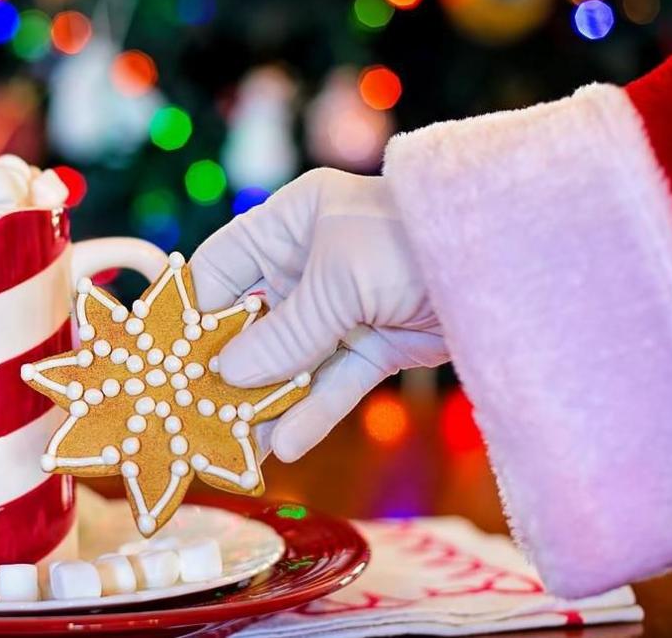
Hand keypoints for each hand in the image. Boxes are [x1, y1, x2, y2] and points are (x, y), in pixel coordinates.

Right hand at [190, 168, 448, 460]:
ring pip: (289, 361)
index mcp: (290, 223)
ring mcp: (342, 307)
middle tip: (191, 414)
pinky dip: (311, 412)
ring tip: (232, 447)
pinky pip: (332, 382)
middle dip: (224, 370)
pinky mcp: (374, 344)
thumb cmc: (413, 241)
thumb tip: (226, 374)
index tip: (162, 360)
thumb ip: (285, 332)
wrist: (509, 261)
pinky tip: (284, 445)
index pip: (220, 268)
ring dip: (264, 403)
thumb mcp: (340, 279)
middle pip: (251, 323)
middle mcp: (309, 263)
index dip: (192, 313)